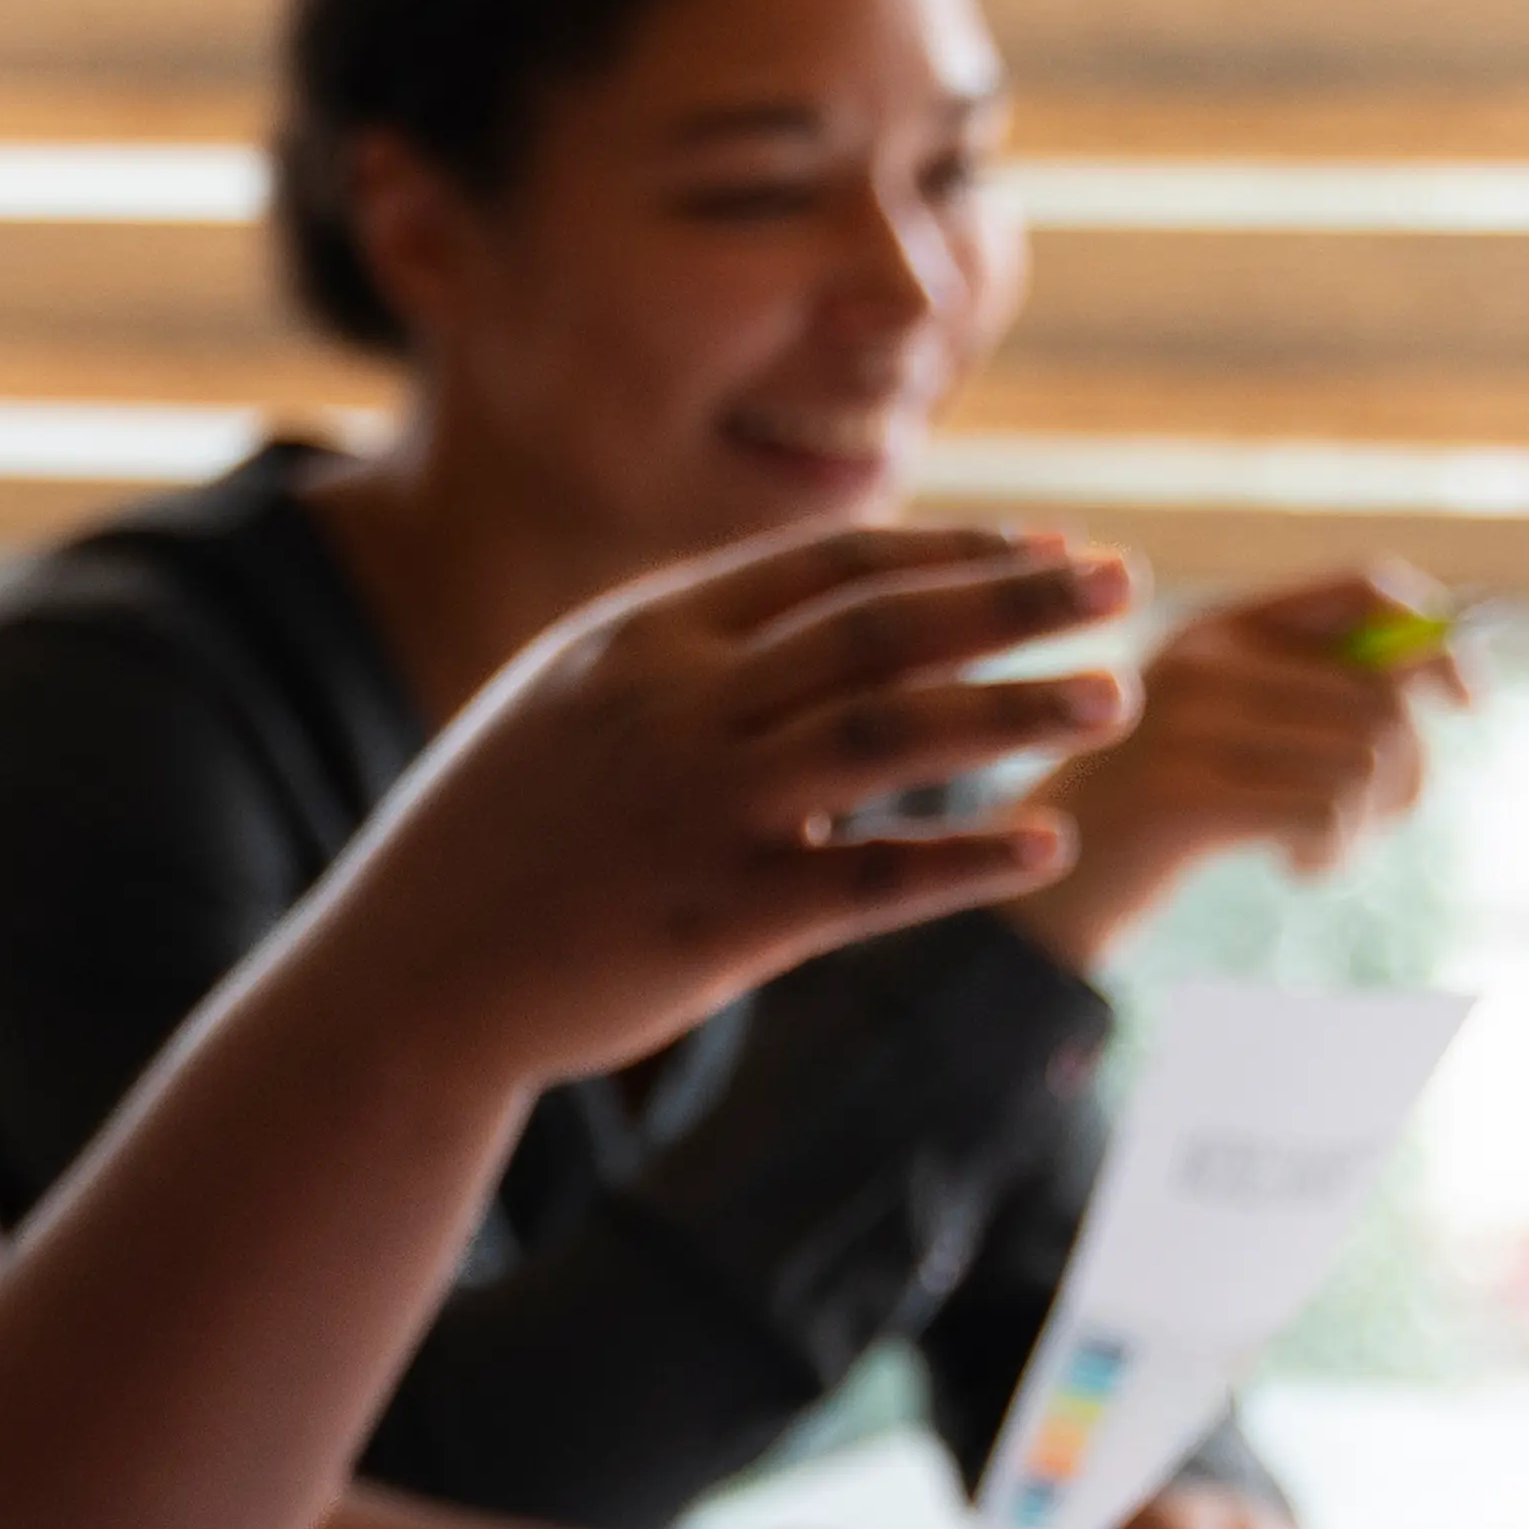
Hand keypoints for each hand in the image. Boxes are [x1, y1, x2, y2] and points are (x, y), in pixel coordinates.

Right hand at [314, 524, 1138, 1093]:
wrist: (400, 985)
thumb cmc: (488, 849)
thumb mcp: (566, 711)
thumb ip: (683, 662)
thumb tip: (813, 624)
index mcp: (640, 639)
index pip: (830, 565)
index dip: (954, 549)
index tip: (1050, 543)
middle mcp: (675, 707)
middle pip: (882, 625)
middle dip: (1017, 596)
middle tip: (1128, 581)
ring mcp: (696, 811)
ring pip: (893, 732)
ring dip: (1016, 707)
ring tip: (1116, 693)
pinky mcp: (716, 920)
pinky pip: (871, 877)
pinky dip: (969, 857)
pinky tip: (1051, 842)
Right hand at [995, 568, 1467, 974]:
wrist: (1038, 895)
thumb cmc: (1158, 816)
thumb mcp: (1224, 732)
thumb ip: (1315, 692)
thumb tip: (1450, 670)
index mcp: (1221, 628)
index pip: (1368, 589)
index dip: (1438, 637)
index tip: (1465, 700)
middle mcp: (1203, 659)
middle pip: (1383, 694)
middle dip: (1406, 774)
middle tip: (1372, 822)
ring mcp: (1187, 724)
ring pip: (1367, 757)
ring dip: (1369, 823)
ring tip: (1324, 848)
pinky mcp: (1184, 795)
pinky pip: (1327, 809)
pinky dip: (1334, 850)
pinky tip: (1299, 868)